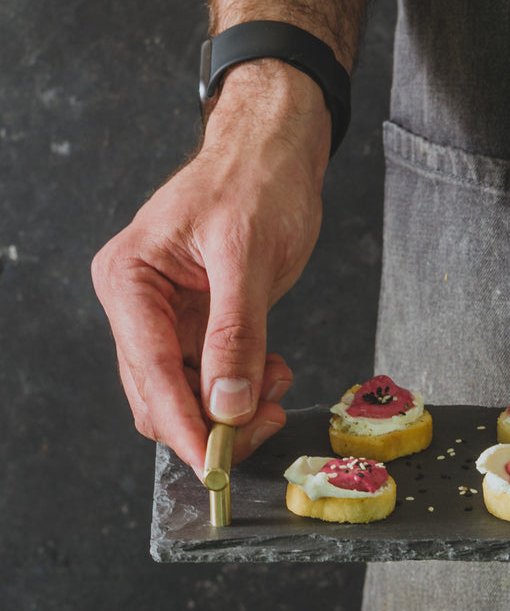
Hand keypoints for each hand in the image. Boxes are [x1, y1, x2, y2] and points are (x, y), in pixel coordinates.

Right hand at [92, 63, 330, 471]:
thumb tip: (228, 401)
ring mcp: (164, 318)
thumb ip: (237, 332)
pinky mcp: (196, 325)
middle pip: (159, 396)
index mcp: (129, 278)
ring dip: (232, 408)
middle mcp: (136, 303)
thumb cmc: (256, 179)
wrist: (275, 150)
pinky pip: (211, 379)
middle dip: (212, 421)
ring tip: (279, 385)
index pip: (149, 371)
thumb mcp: (248, 253)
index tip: (211, 461)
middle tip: (269, 422)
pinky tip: (273, 373)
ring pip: (186, 396)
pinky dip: (243, 389)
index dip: (182, 422)